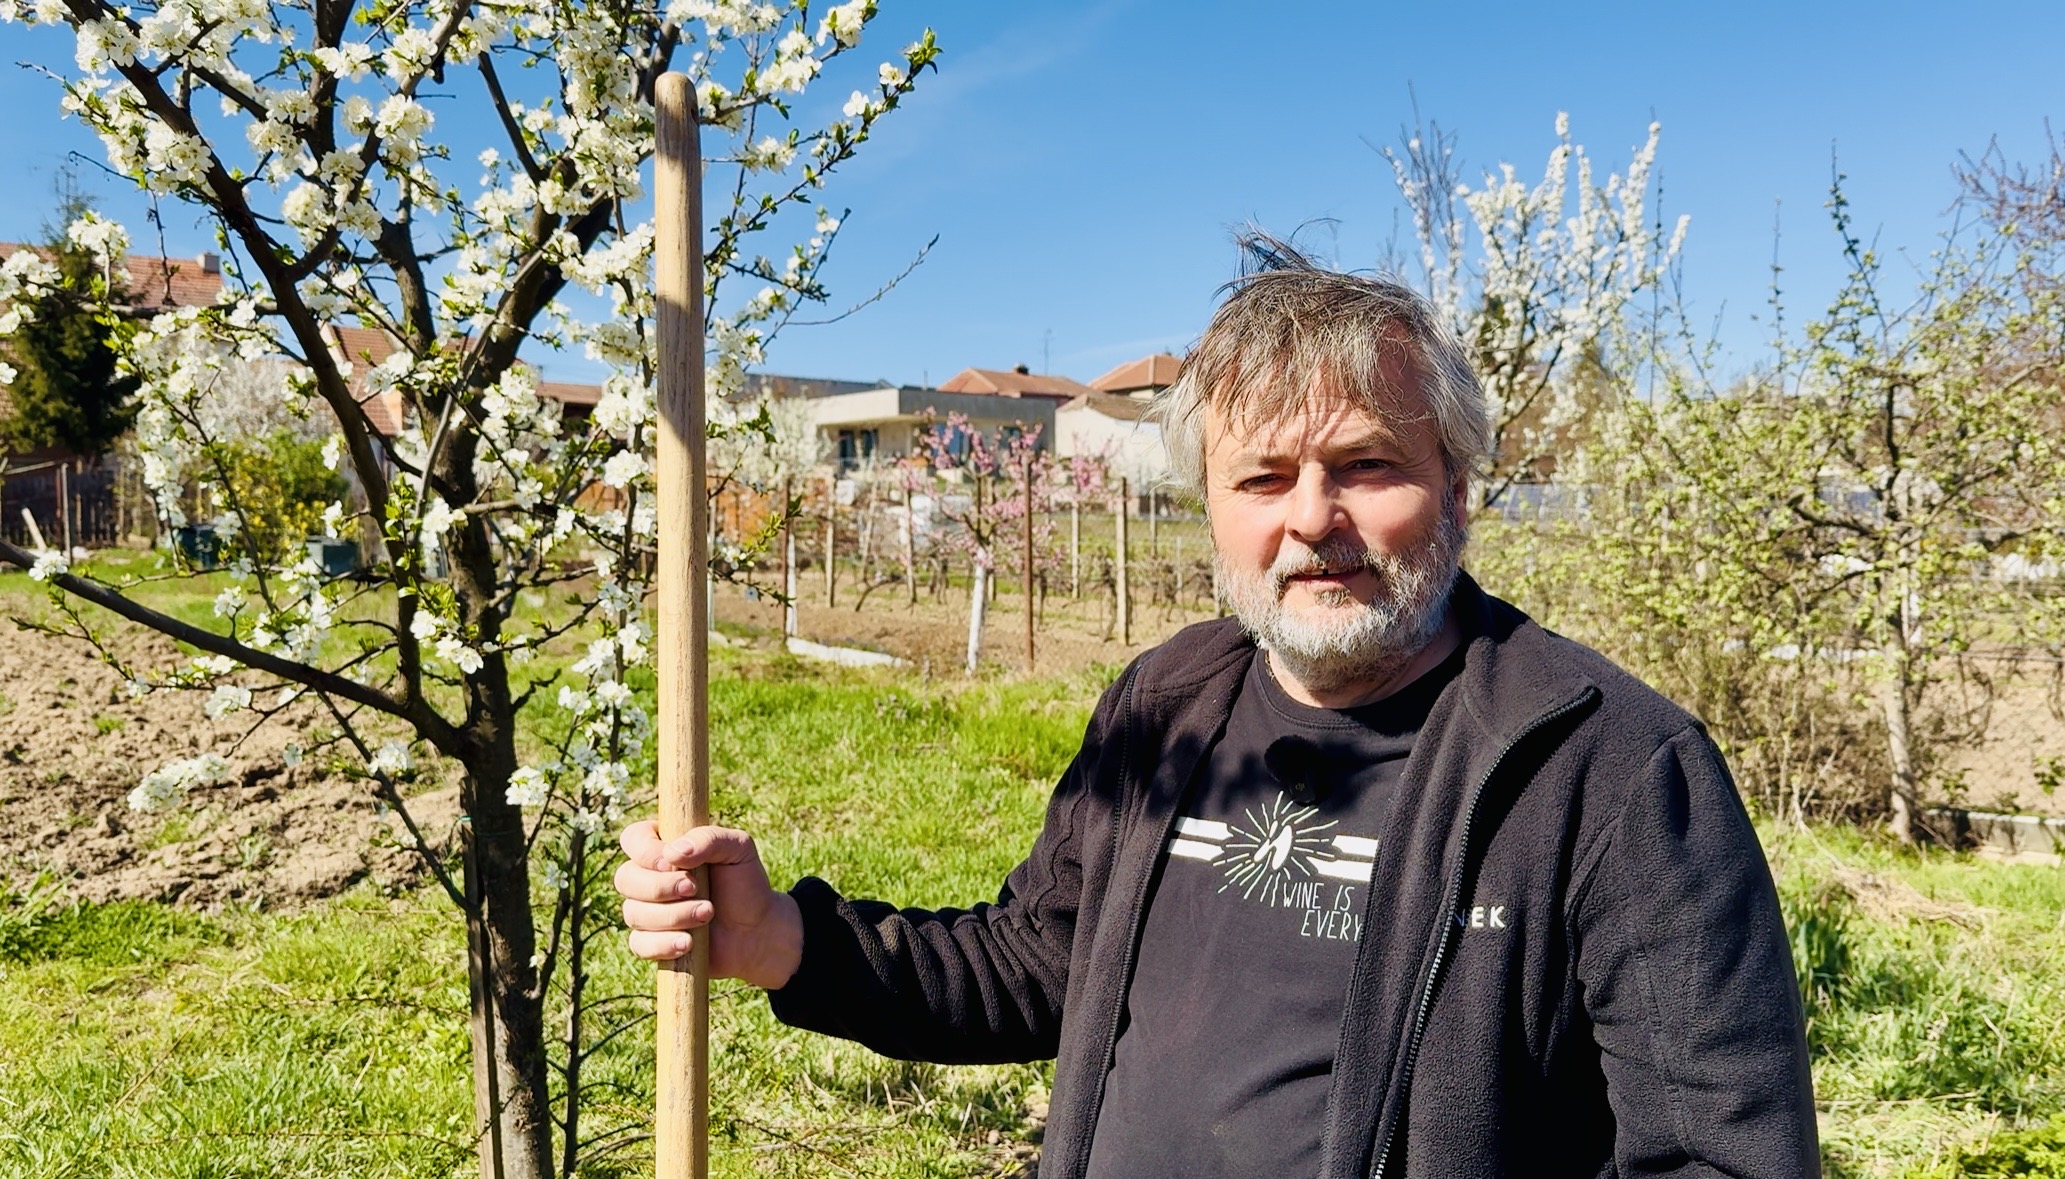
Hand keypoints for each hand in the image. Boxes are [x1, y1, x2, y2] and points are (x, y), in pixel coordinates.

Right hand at [614, 820, 804, 989]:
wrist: (756, 930)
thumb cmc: (745, 884)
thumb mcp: (738, 849)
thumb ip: (708, 839)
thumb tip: (673, 852)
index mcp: (664, 846)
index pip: (633, 839)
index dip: (645, 851)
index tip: (673, 862)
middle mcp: (648, 877)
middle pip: (625, 878)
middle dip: (660, 887)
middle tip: (696, 889)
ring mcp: (646, 911)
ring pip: (633, 913)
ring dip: (672, 916)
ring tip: (707, 914)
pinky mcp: (651, 942)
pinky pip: (639, 944)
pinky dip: (664, 944)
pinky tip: (689, 943)